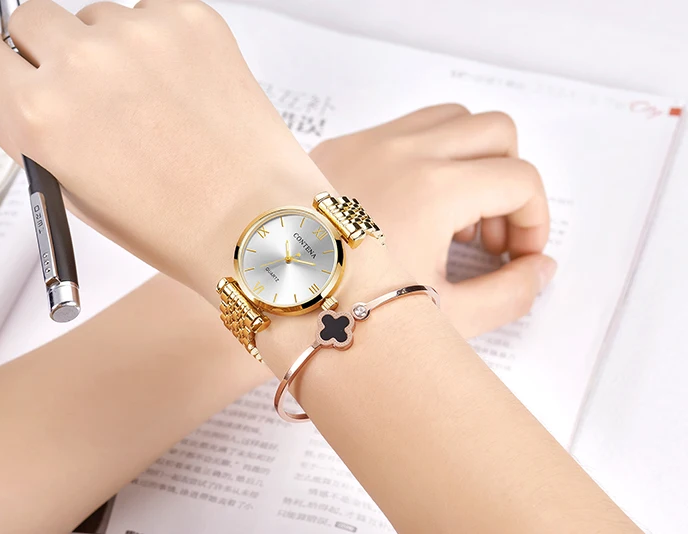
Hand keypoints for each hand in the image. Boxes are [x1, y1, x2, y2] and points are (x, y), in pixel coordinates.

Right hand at [0, 0, 327, 299]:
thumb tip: (12, 88)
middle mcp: (84, 64)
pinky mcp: (190, 19)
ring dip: (110, 49)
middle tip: (88, 93)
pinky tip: (182, 90)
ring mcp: (140, 35)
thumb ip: (29, 130)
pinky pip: (150, 13)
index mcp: (39, 115)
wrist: (255, 221)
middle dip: (50, 53)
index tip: (16, 75)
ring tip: (151, 104)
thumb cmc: (176, 224)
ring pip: (96, 16)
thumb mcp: (72, 193)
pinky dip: (158, 43)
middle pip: (31, 18)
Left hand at [311, 104, 552, 336]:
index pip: (521, 181)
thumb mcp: (441, 318)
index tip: (515, 258)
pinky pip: (405, 128)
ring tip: (452, 221)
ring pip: (451, 118)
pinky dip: (427, 154)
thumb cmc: (343, 314)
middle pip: (496, 132)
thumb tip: (540, 268)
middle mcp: (403, 151)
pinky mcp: (341, 146)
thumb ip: (509, 295)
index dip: (534, 222)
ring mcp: (368, 142)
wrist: (270, 303)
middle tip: (487, 237)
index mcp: (433, 190)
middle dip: (508, 182)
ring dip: (470, 159)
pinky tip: (412, 209)